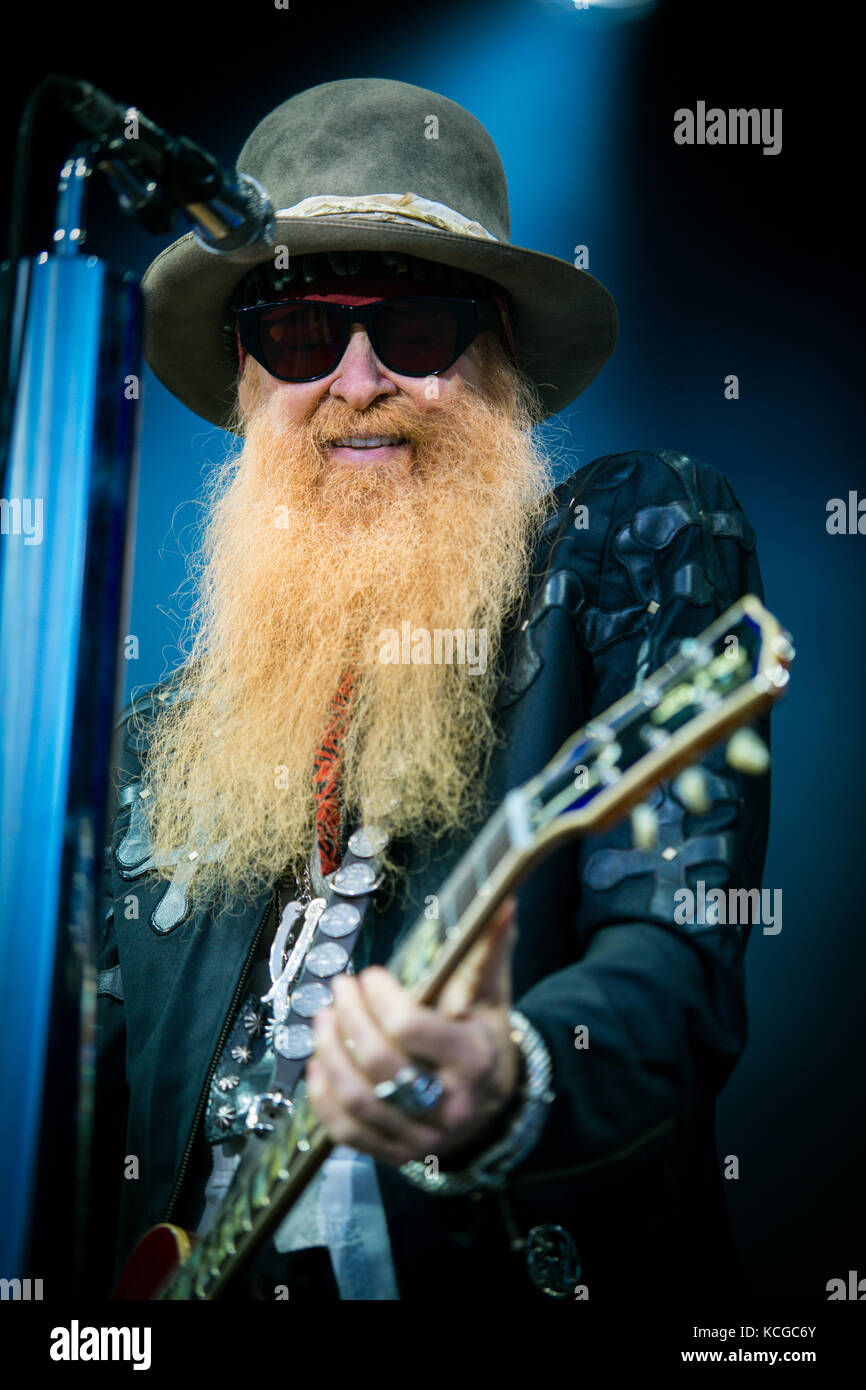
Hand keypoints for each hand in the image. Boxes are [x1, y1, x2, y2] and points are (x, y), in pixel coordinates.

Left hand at [306, 895, 520, 1167]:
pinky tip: (317, 1066)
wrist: (493, 1105)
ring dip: (329, 1055)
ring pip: (359, 1101)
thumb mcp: (491, 995)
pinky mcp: (396, 1154)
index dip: (381, 998)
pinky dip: (323, 1099)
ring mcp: (422, 1136)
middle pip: (381, 1064)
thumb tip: (502, 901)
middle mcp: (449, 1105)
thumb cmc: (483, 1038)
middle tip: (338, 989)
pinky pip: (348, 1133)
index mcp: (474, 1060)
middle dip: (350, 1019)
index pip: (412, 1028)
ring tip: (322, 1020)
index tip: (370, 975)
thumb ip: (488, 949)